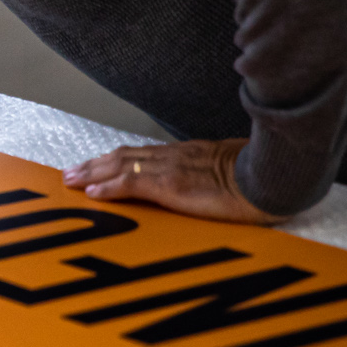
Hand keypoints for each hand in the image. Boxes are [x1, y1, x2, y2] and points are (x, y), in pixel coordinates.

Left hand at [62, 138, 286, 225]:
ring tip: (71, 179)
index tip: (97, 164)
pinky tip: (92, 193)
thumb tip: (212, 183)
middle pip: (124, 155)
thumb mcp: (234, 170)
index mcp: (189, 153)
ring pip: (120, 165)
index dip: (116, 159)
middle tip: (70, 172)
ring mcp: (172, 168)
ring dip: (92, 172)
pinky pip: (132, 183)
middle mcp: (175, 156)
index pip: (143, 153)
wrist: (276, 176)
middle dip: (94, 163)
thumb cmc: (263, 176)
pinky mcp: (172, 184)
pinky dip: (109, 187)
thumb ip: (216, 173)